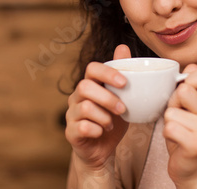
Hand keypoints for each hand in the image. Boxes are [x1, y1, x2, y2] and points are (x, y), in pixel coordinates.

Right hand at [65, 44, 130, 171]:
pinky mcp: (71, 131)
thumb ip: (122, 74)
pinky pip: (82, 127)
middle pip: (84, 86)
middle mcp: (77, 96)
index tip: (125, 83)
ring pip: (85, 107)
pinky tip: (101, 132)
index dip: (107, 73)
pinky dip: (96, 130)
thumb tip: (123, 47)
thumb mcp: (122, 97)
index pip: (92, 68)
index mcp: (90, 84)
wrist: (103, 149)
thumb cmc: (112, 119)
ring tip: (112, 124)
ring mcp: (71, 113)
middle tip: (123, 109)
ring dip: (104, 117)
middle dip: (108, 98)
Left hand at [163, 64, 196, 187]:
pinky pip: (169, 127)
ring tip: (177, 129)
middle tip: (179, 115)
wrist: (190, 166)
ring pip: (171, 111)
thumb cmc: (184, 130)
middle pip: (183, 90)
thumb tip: (191, 66)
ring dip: (168, 120)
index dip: (190, 79)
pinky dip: (166, 133)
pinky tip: (175, 139)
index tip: (185, 92)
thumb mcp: (186, 104)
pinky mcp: (196, 145)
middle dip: (172, 102)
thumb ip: (188, 84)